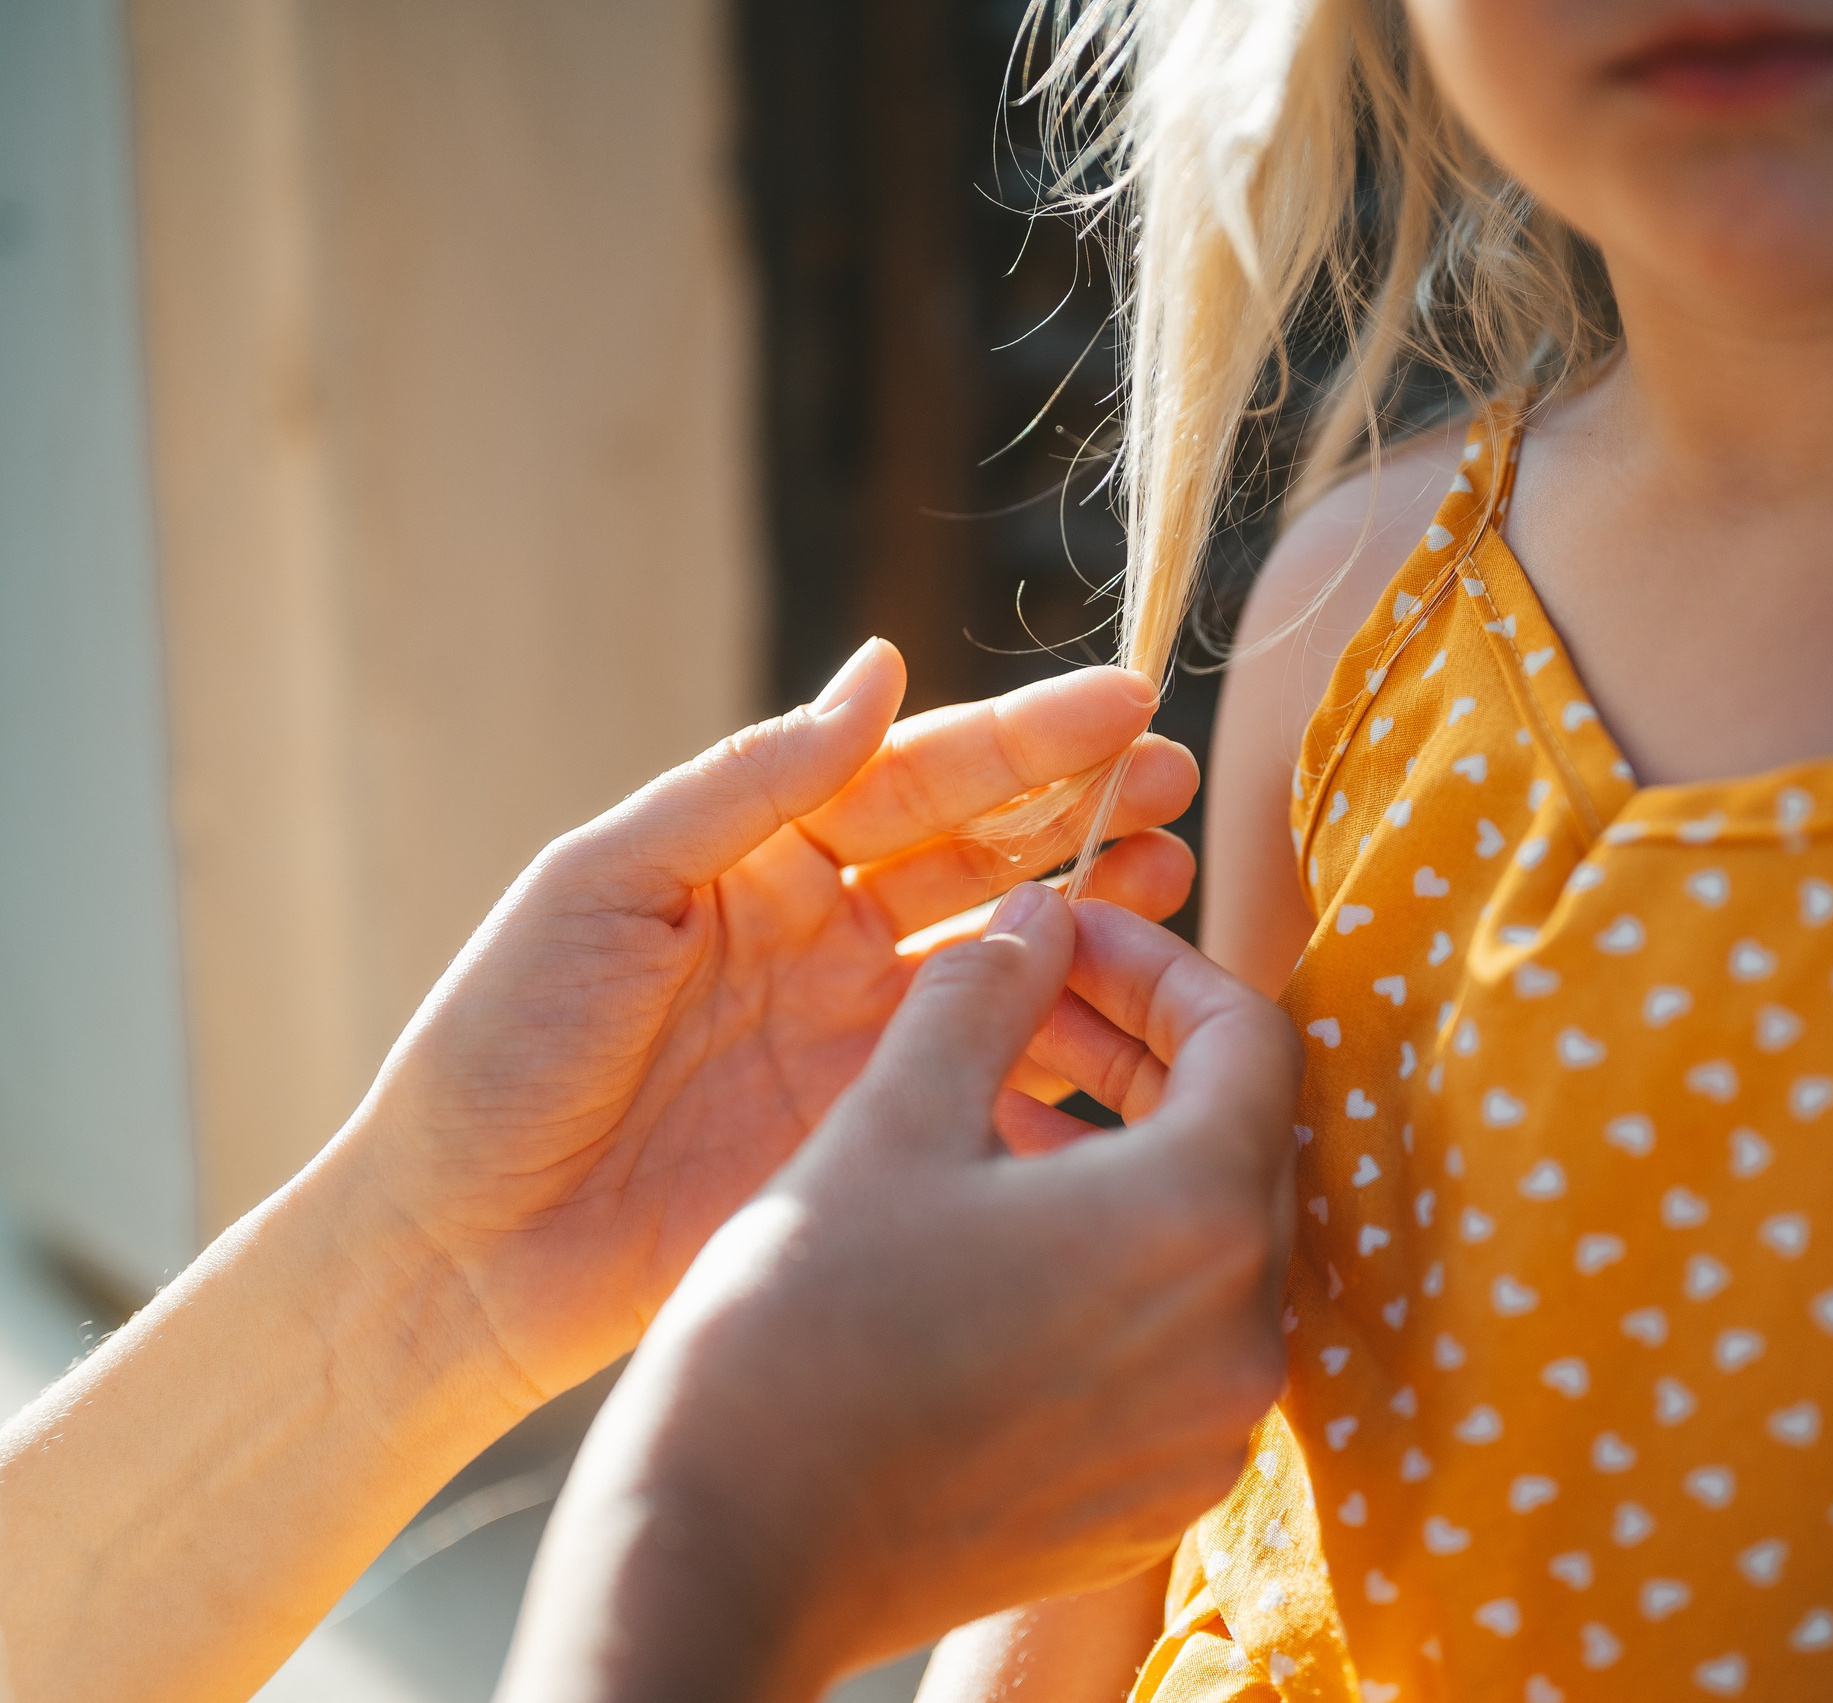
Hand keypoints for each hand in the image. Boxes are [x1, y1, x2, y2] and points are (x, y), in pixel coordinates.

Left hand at [346, 641, 1200, 1405]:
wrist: (455, 1253)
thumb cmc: (496, 1048)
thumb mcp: (605, 885)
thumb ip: (750, 782)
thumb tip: (879, 671)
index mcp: (758, 855)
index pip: (915, 776)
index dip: (1023, 740)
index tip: (1126, 706)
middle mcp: (825, 933)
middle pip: (982, 855)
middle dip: (1084, 813)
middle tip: (1179, 786)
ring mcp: (857, 1037)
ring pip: (1007, 960)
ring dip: (1096, 920)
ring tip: (1178, 885)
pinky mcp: (873, 1136)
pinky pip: (992, 1078)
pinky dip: (1067, 1048)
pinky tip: (1132, 1023)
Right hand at [498, 884, 1300, 1701]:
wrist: (723, 1559)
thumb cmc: (796, 1332)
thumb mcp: (889, 1120)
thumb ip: (988, 992)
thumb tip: (1044, 913)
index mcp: (1197, 1222)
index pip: (1249, 1038)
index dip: (1161, 964)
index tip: (1071, 939)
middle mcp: (1241, 1340)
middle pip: (1242, 1141)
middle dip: (1146, 1052)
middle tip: (1043, 1001)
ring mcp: (1206, 1434)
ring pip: (1210, 1244)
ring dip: (1132, 1155)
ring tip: (1009, 1106)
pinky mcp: (1156, 1498)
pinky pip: (1178, 1344)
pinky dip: (1121, 1265)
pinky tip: (1011, 1230)